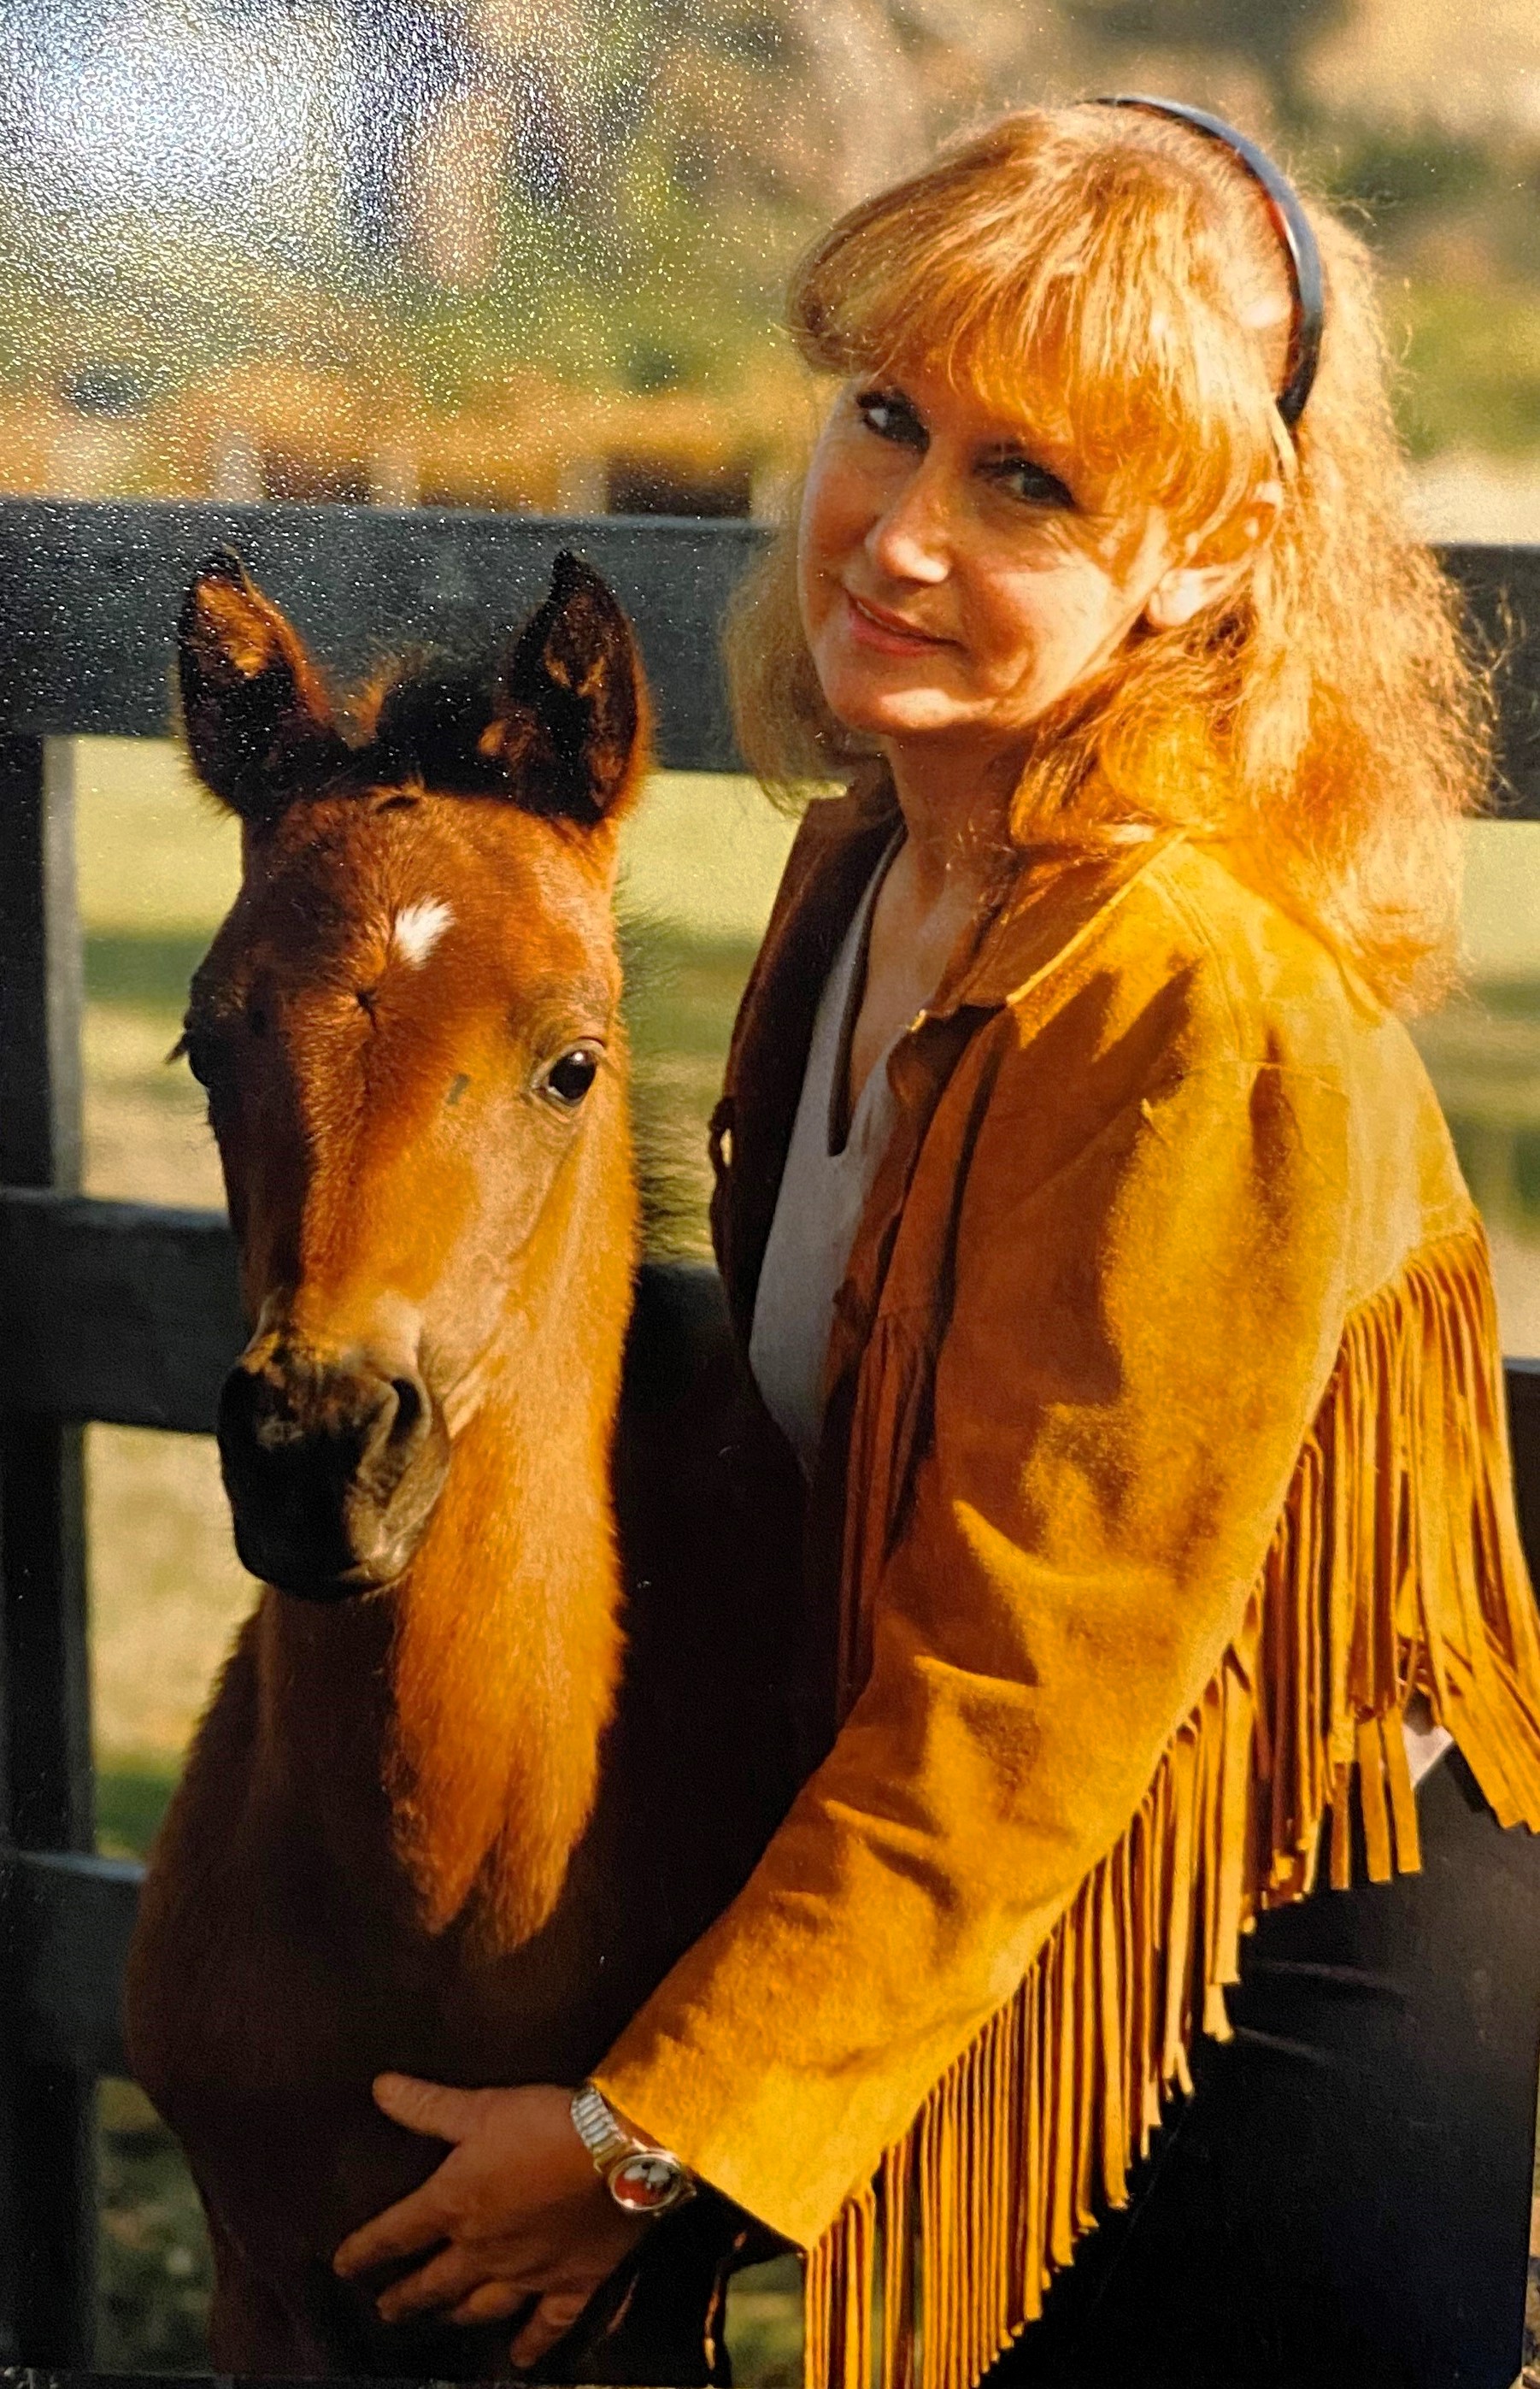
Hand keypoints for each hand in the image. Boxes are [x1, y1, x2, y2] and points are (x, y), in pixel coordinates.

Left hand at [332, 2076, 648, 2368]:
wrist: (619, 2150)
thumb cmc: (545, 2123)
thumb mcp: (482, 2107)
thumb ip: (428, 2104)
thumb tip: (379, 2088)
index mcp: (454, 2205)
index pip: (395, 2234)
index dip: (365, 2251)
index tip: (344, 2266)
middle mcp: (483, 2251)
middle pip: (433, 2283)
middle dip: (406, 2297)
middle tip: (387, 2311)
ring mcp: (527, 2274)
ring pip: (480, 2307)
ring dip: (456, 2316)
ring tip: (441, 2322)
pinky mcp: (571, 2284)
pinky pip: (547, 2326)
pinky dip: (533, 2346)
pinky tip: (520, 2361)